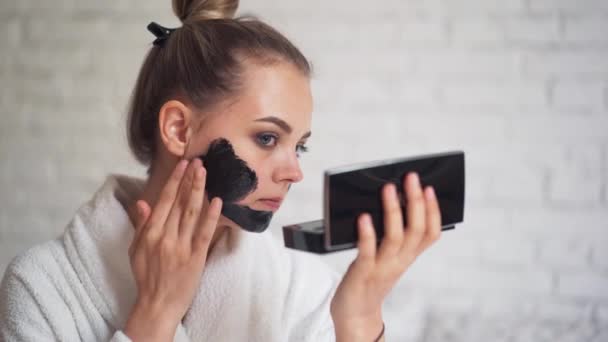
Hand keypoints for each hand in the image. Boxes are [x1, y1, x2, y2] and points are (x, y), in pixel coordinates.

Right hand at [124, 159, 222, 341]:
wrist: (157, 304)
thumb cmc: (147, 276)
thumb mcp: (136, 249)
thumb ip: (141, 225)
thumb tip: (142, 202)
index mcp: (150, 233)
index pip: (164, 201)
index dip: (174, 181)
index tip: (182, 165)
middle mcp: (164, 237)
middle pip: (178, 203)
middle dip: (188, 180)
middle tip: (198, 161)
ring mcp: (181, 247)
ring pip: (191, 213)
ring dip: (198, 190)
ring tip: (205, 172)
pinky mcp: (195, 257)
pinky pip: (204, 232)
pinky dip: (211, 216)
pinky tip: (217, 200)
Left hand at [330, 172, 441, 341]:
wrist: (355, 314)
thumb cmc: (369, 279)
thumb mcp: (389, 258)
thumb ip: (394, 236)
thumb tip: (394, 201)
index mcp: (408, 257)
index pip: (431, 234)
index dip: (433, 211)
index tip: (430, 188)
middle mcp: (399, 262)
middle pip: (415, 231)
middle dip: (416, 202)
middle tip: (411, 177)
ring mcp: (381, 268)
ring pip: (395, 238)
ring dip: (393, 211)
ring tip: (389, 188)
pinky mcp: (362, 274)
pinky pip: (367, 253)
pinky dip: (367, 234)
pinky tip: (364, 217)